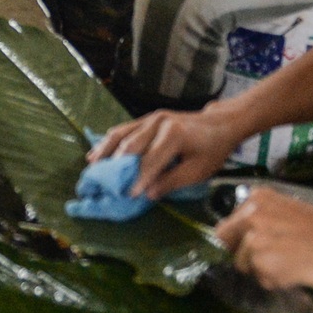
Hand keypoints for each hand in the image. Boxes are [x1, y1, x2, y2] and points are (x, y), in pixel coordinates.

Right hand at [89, 104, 245, 198]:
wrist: (220, 124)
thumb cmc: (212, 150)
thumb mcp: (199, 170)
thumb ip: (173, 181)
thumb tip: (147, 193)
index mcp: (174, 135)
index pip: (151, 161)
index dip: (139, 179)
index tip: (128, 195)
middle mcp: (158, 123)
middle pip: (131, 146)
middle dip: (116, 166)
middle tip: (102, 183)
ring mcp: (150, 118)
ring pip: (122, 135)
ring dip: (105, 151)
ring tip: (92, 167)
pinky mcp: (147, 119)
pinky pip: (123, 129)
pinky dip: (109, 141)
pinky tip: (97, 152)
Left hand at [215, 188, 312, 292]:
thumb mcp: (290, 209)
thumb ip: (263, 217)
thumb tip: (241, 234)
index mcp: (257, 197)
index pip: (228, 223)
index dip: (238, 239)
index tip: (255, 246)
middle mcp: (250, 214)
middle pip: (226, 242)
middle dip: (243, 253)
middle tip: (272, 258)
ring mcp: (253, 239)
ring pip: (244, 263)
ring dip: (263, 269)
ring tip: (291, 264)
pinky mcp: (261, 263)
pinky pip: (261, 279)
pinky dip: (275, 281)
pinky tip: (295, 272)